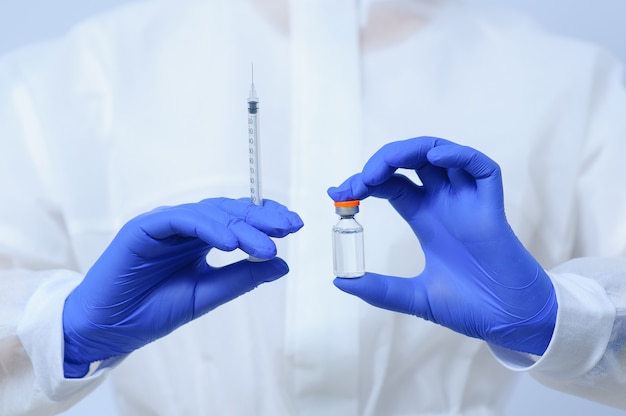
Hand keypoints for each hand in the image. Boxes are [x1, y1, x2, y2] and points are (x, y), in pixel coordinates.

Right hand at [63, 197, 302, 376]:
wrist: (109, 330)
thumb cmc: (152, 312)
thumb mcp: (205, 295)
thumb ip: (241, 278)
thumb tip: (282, 264)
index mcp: (199, 240)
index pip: (237, 220)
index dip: (266, 220)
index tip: (293, 227)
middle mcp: (184, 227)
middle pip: (229, 211)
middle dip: (261, 217)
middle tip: (289, 227)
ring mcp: (164, 224)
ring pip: (209, 213)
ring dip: (241, 228)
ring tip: (265, 246)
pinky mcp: (144, 228)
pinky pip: (181, 219)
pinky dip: (208, 228)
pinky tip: (230, 244)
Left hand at [328, 137, 556, 355]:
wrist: (507, 322)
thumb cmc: (468, 307)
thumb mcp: (414, 296)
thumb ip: (379, 289)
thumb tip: (339, 281)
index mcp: (426, 218)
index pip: (391, 184)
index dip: (364, 182)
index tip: (337, 192)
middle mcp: (445, 203)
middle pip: (412, 162)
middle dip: (382, 162)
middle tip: (358, 182)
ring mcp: (468, 202)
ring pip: (442, 155)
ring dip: (411, 150)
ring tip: (383, 166)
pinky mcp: (492, 207)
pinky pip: (482, 168)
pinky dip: (459, 155)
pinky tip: (435, 157)